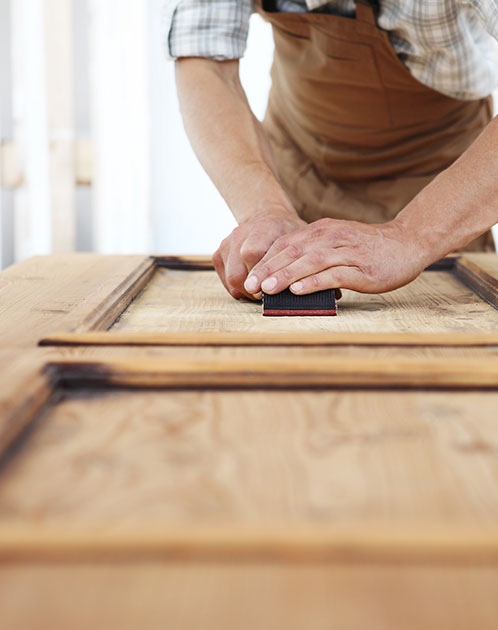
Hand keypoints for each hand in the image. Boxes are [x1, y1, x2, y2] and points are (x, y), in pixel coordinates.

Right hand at [213, 209, 305, 298]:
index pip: (252, 254)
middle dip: (253, 290)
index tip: (270, 289)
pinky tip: (252, 285)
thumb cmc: (287, 233)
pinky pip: (225, 279)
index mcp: (263, 227)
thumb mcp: (300, 240)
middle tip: (267, 295)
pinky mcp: (219, 253)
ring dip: (246, 291)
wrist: (267, 218)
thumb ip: (296, 260)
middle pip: (237, 273)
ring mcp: (227, 243)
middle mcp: (240, 233)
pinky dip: (238, 287)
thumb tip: (297, 286)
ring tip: (261, 291)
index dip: (260, 276)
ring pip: (231, 279)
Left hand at [243, 217, 429, 295]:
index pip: (286, 244)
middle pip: (293, 252)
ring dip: (286, 276)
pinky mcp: (361, 268)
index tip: (248, 278)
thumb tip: (284, 274)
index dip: (265, 261)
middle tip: (250, 287)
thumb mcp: (335, 243)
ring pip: (310, 262)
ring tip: (267, 289)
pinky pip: (334, 274)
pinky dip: (314, 282)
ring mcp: (346, 252)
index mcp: (321, 231)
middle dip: (268, 270)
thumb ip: (312, 253)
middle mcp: (330, 238)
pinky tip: (298, 290)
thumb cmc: (367, 249)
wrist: (407, 243)